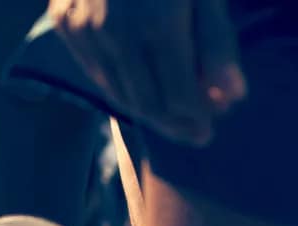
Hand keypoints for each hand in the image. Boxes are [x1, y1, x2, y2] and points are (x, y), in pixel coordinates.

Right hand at [47, 0, 246, 145]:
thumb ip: (217, 42)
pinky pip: (95, 71)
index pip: (180, 99)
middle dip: (174, 123)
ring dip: (147, 109)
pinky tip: (139, 82)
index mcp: (159, 25)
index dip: (197, 119)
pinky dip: (119, 83)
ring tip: (171, 111)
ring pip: (118, 93)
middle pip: (148, 105)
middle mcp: (116, 34)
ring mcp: (84, 30)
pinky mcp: (64, 22)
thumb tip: (233, 98)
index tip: (212, 126)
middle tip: (195, 130)